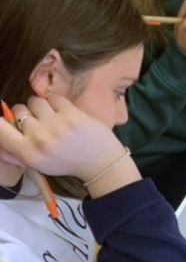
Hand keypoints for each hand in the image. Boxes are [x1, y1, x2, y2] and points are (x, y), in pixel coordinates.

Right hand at [0, 93, 137, 185]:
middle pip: (18, 110)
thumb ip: (14, 152)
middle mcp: (39, 138)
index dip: (1, 121)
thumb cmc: (66, 162)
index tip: (9, 120)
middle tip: (39, 122)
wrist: (100, 162)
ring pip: (34, 101)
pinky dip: (57, 103)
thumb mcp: (37, 164)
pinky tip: (64, 114)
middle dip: (26, 113)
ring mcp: (56, 124)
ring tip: (52, 117)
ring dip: (41, 107)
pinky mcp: (71, 113)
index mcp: (28, 153)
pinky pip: (53, 97)